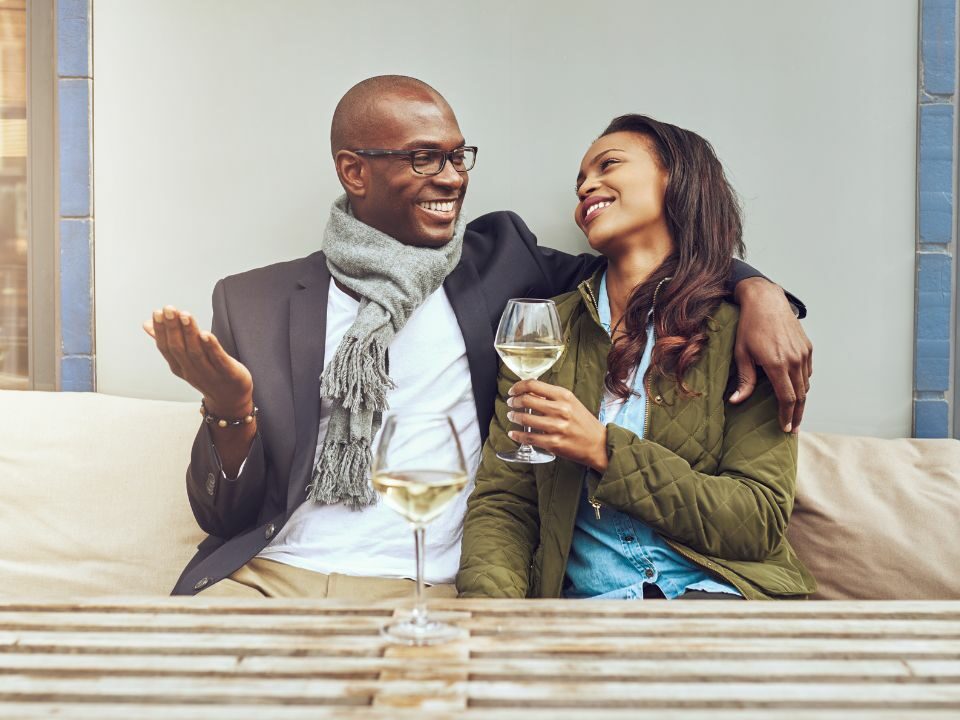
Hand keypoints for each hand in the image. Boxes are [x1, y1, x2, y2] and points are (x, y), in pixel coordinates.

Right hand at [142, 305, 253, 414]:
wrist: (230, 400)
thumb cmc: (206, 374)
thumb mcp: (184, 360)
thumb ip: (168, 342)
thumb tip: (146, 324)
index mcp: (179, 367)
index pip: (166, 348)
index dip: (160, 331)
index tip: (157, 312)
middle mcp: (191, 371)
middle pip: (179, 349)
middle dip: (173, 328)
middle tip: (169, 308)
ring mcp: (209, 374)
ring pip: (196, 353)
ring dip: (189, 333)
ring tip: (185, 315)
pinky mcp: (228, 374)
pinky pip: (218, 360)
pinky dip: (211, 347)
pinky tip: (206, 333)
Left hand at [506, 380, 607, 471]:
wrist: (599, 444)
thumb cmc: (584, 422)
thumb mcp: (571, 403)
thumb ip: (551, 396)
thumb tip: (529, 391)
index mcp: (564, 396)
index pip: (534, 384)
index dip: (518, 387)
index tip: (512, 391)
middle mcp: (561, 409)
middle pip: (527, 400)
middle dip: (514, 401)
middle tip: (510, 403)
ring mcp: (557, 427)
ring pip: (526, 419)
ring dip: (514, 417)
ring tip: (511, 416)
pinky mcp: (554, 443)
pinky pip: (529, 438)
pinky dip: (518, 435)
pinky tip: (514, 434)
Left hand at [731, 278, 811, 432]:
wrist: (766, 301)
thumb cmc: (749, 326)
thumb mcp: (742, 353)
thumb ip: (744, 380)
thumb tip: (736, 401)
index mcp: (777, 364)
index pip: (787, 398)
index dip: (787, 415)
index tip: (786, 428)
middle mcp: (794, 360)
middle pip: (801, 395)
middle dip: (797, 414)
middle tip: (794, 428)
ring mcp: (803, 353)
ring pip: (806, 384)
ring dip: (801, 400)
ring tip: (795, 413)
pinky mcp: (807, 347)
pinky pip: (807, 371)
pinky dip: (803, 383)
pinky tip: (796, 390)